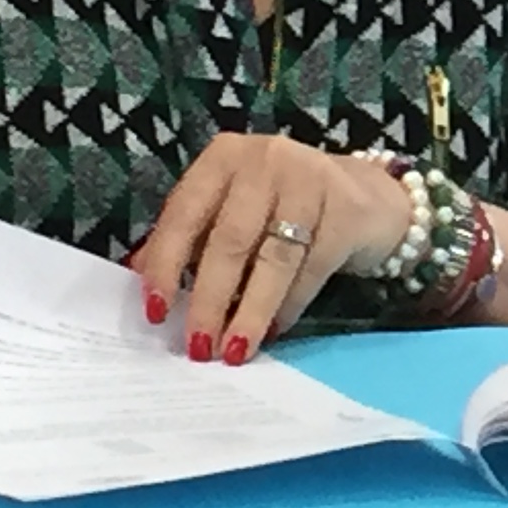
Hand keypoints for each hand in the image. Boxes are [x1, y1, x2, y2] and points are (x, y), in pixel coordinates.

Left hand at [138, 135, 411, 365]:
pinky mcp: (347, 210)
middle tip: (198, 346)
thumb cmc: (283, 204)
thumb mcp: (232, 207)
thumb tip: (139, 278)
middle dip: (209, 299)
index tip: (155, 312)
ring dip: (250, 311)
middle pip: (229, 240)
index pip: (184, 213)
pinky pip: (311, 268)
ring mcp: (310, 181)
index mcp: (224, 157)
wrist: (367, 194)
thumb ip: (191, 235)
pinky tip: (274, 330)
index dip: (166, 265)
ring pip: (272, 259)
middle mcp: (266, 160)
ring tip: (234, 350)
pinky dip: (289, 305)